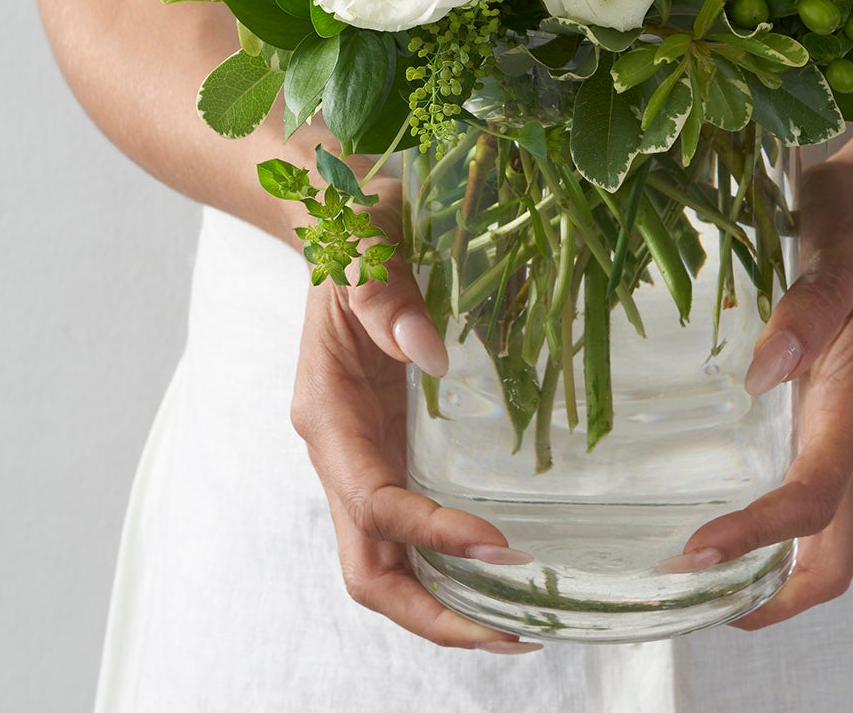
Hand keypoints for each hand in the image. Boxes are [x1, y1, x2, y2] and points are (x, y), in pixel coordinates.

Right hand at [290, 180, 541, 653]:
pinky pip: (417, 529)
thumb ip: (386, 294)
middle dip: (432, 613)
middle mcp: (342, 450)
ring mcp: (368, 456)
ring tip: (525, 624)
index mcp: (327, 412)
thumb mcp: (365, 243)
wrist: (344, 220)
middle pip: (368, 566)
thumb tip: (431, 352)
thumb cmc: (355, 228)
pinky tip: (512, 570)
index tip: (498, 544)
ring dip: (448, 603)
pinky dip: (455, 562)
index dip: (430, 533)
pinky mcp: (396, 449)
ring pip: (390, 562)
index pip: (372, 502)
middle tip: (513, 632)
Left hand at [669, 154, 852, 627]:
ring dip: (762, 576)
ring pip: (814, 539)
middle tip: (688, 597)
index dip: (758, 537)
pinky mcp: (814, 422)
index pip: (814, 499)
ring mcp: (834, 434)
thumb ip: (809, 304)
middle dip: (770, 598)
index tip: (694, 551)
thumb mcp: (836, 247)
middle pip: (830, 556)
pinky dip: (758, 532)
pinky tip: (697, 510)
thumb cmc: (851, 225)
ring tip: (681, 578)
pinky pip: (796, 499)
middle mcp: (850, 433)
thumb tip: (763, 371)